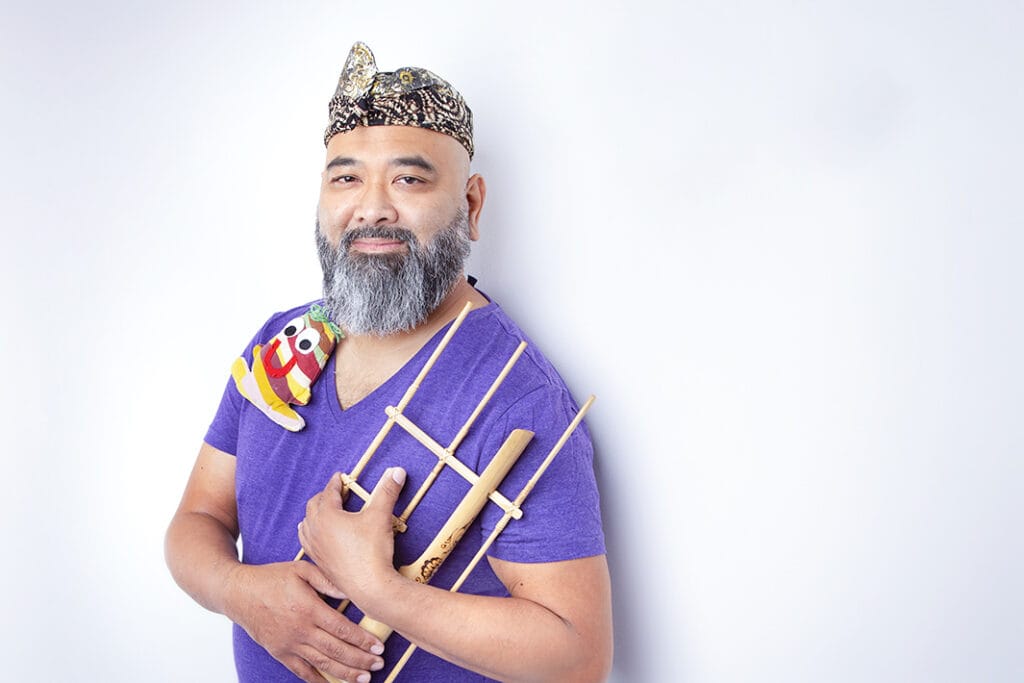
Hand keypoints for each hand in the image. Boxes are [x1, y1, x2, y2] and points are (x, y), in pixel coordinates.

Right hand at [225, 561, 384, 682]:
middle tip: (379, 664)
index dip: (362, 640)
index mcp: (308, 609)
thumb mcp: (301, 569)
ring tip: (364, 678)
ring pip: (322, 664)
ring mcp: (289, 644)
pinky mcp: (279, 652)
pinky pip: (301, 671)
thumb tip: (351, 590)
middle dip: (361, 659)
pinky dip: (317, 680)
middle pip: (336, 650)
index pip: (342, 629)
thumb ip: (327, 579)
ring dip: (345, 673)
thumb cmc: (272, 577)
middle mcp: (300, 630)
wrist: (238, 593)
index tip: (379, 646)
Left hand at [299, 468, 406, 602]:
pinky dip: (311, 534)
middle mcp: (316, 531)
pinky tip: (319, 537)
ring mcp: (315, 548)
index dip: (336, 483)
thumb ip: (387, 491)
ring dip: (313, 515)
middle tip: (336, 493)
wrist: (370, 586)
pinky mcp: (319, 563)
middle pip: (313, 506)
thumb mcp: (381, 516)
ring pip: (306, 525)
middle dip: (324, 496)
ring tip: (322, 512)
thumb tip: (397, 471)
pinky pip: (307, 543)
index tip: (340, 477)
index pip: (328, 492)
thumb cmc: (372, 551)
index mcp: (327, 516)